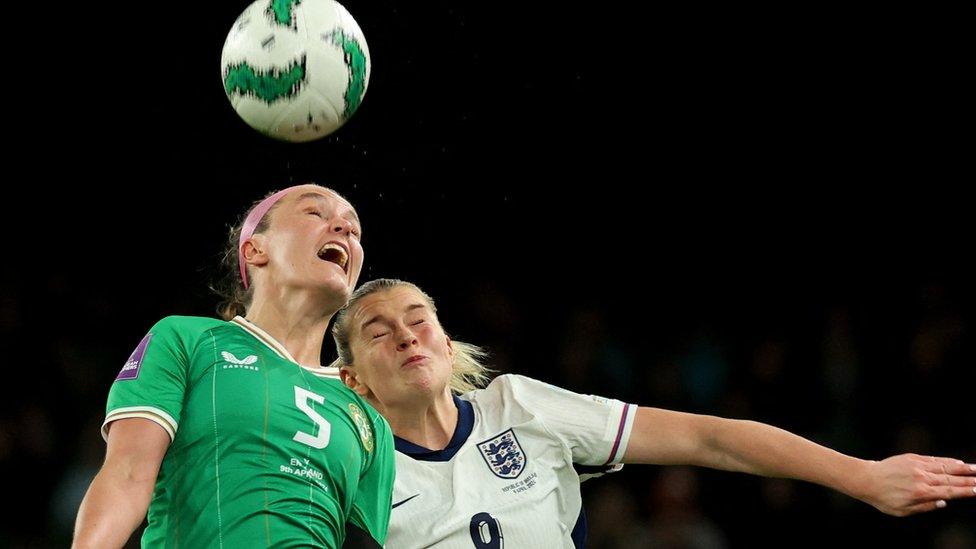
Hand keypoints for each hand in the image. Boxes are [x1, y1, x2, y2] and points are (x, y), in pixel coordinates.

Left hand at [859, 453, 975, 515]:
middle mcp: (922, 478)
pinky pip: (933, 459)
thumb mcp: (903, 511)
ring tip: (975, 468)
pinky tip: (956, 462)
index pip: (949, 492)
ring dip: (962, 468)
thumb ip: (925, 507)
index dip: (965, 491)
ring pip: (944, 467)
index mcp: (921, 493)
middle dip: (969, 479)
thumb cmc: (883, 498)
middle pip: (951, 479)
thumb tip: (944, 502)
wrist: (865, 479)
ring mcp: (917, 466)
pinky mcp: (911, 458)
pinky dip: (946, 461)